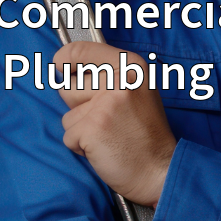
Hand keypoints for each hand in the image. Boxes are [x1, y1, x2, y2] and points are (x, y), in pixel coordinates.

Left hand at [54, 41, 176, 206]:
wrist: (160, 171)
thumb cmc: (146, 134)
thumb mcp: (137, 91)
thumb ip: (107, 75)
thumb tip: (64, 69)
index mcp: (130, 65)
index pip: (79, 49)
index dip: (64, 59)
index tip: (60, 67)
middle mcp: (118, 80)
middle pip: (67, 86)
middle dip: (77, 107)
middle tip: (105, 119)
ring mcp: (105, 104)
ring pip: (67, 115)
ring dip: (81, 130)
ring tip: (108, 135)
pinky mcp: (92, 128)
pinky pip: (68, 136)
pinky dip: (81, 147)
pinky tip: (105, 148)